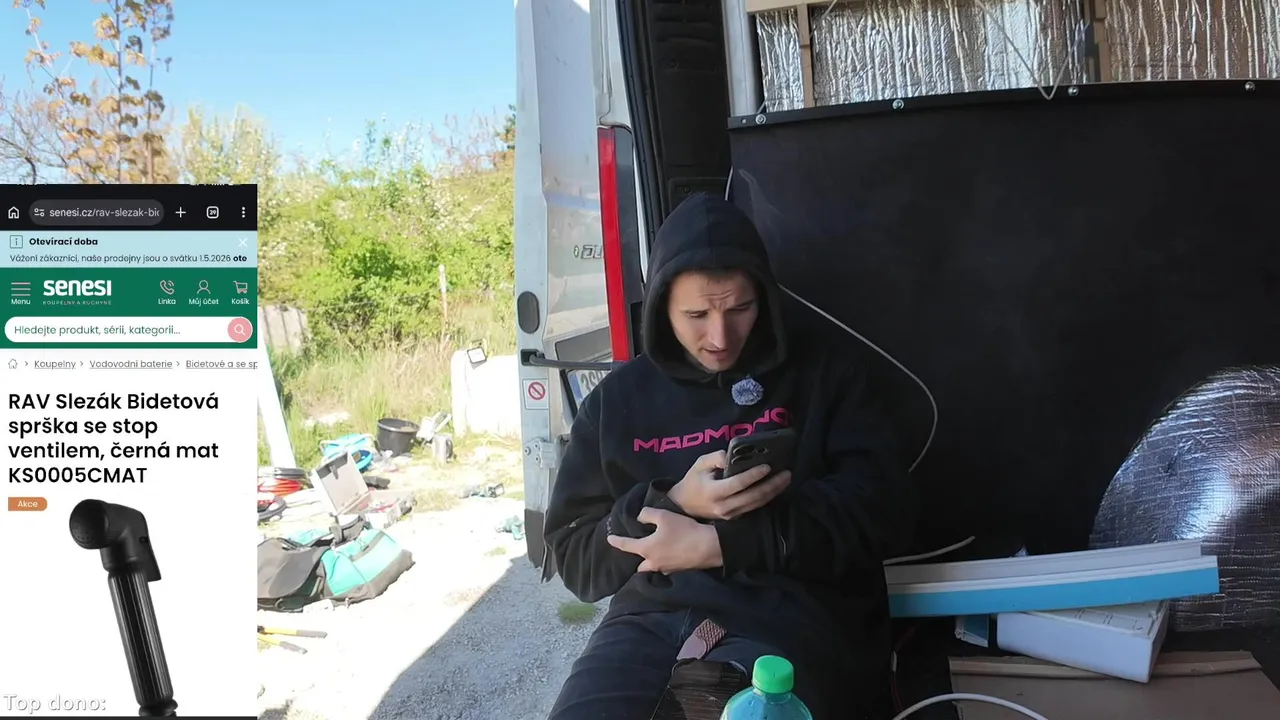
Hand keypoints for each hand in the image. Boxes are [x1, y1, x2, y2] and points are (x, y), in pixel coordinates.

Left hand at [607, 507, 722, 572]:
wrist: (708, 547)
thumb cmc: (683, 530)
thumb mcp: (663, 516)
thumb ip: (647, 514)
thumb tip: (640, 517)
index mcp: (646, 549)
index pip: (626, 545)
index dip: (616, 541)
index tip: (609, 539)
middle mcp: (653, 563)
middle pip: (639, 565)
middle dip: (638, 559)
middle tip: (639, 550)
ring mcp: (666, 570)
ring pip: (653, 568)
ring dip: (651, 562)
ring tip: (655, 552)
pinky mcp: (678, 571)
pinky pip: (666, 568)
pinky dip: (665, 562)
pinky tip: (670, 554)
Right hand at [666, 450, 790, 520]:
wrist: (684, 506)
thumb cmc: (693, 482)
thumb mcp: (699, 464)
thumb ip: (716, 457)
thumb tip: (731, 455)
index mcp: (714, 492)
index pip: (738, 484)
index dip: (754, 475)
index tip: (767, 466)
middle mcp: (724, 507)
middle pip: (753, 496)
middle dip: (772, 485)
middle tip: (786, 473)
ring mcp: (731, 515)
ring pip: (757, 504)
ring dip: (774, 492)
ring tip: (785, 479)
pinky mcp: (736, 518)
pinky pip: (754, 508)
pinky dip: (767, 498)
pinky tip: (776, 488)